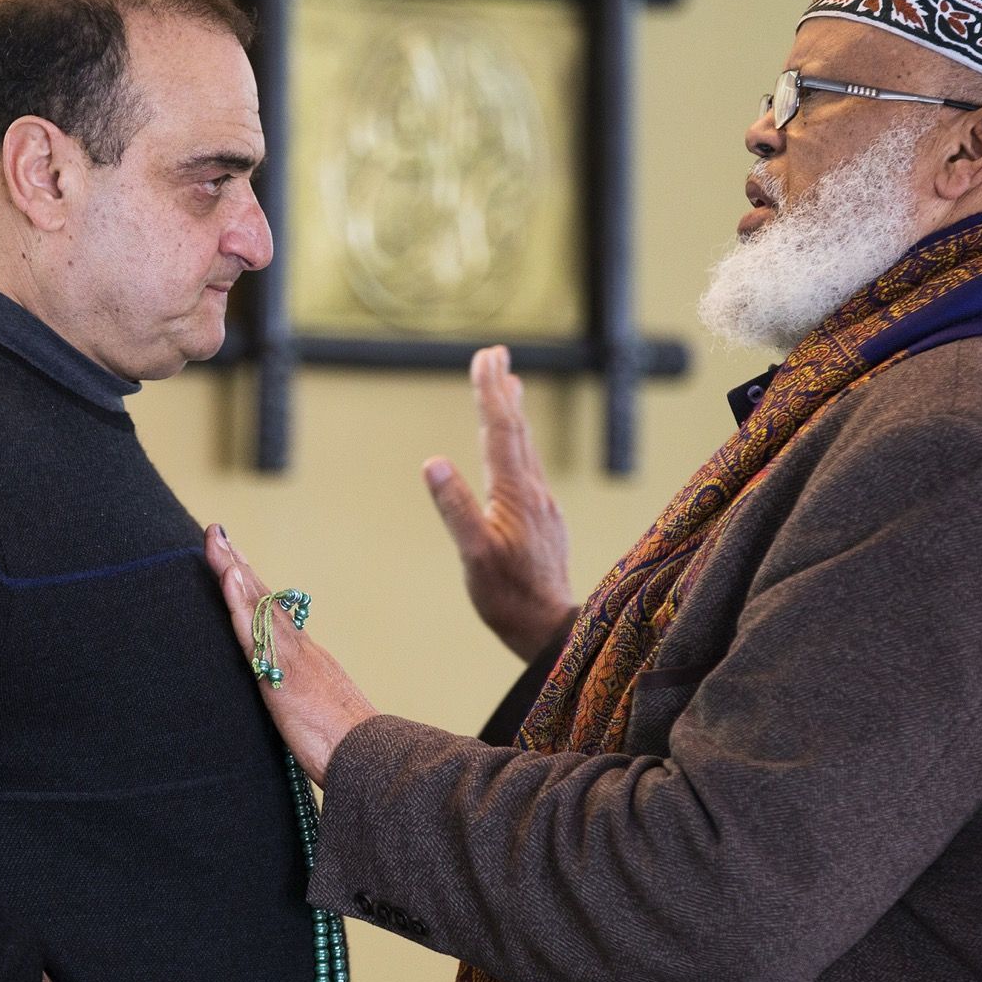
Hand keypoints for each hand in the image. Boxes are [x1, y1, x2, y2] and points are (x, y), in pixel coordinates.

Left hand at [203, 525, 378, 787]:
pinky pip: (256, 633)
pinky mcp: (283, 675)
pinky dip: (241, 603)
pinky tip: (229, 577)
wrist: (372, 760)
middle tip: (216, 531)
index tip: (235, 560)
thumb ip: (308, 703)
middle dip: (238, 564)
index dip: (253, 586)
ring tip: (216, 539)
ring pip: (259, 606)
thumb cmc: (349, 749)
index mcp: (308, 659)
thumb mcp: (324, 717)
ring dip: (234, 570)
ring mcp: (293, 658)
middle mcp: (301, 650)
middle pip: (265, 598)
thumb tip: (300, 704)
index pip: (276, 614)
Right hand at [424, 346, 573, 659]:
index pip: (501, 431)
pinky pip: (529, 467)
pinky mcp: (544, 520)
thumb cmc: (508, 597)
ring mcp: (542, 505)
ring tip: (510, 384)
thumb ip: (455, 508)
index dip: (490, 392)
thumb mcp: (473, 555)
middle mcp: (534, 492)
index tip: (484, 357)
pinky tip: (517, 448)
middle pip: (518, 430)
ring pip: (526, 448)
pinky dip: (520, 442)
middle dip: (503, 389)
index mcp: (515, 494)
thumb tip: (432, 463)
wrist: (549, 629)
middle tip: (496, 353)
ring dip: (515, 413)